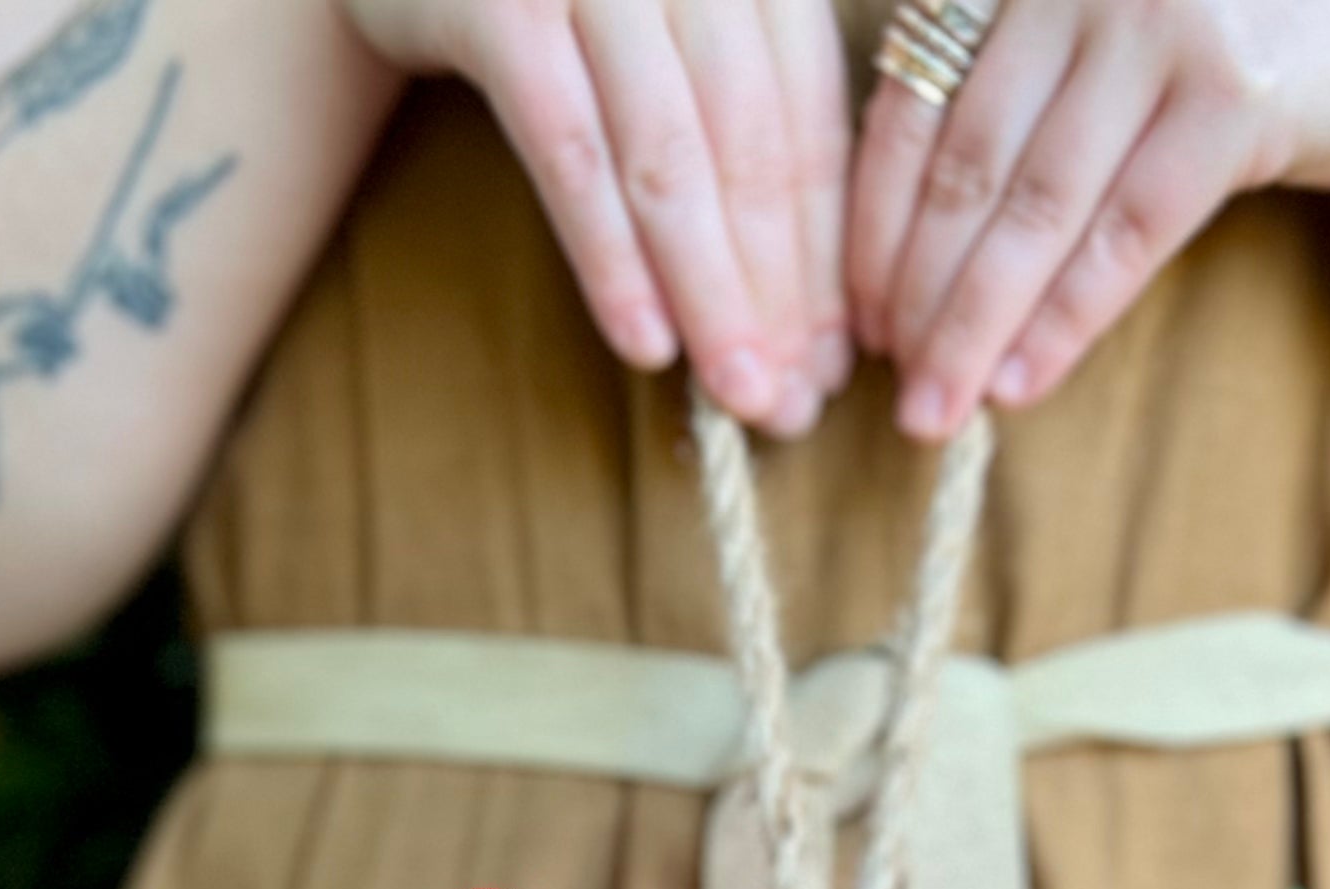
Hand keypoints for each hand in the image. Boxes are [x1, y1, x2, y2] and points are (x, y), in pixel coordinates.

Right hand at [339, 0, 850, 431]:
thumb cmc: (568, 3)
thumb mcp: (675, 30)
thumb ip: (744, 125)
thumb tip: (807, 319)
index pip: (806, 120)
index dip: (822, 254)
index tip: (829, 366)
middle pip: (748, 147)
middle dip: (776, 291)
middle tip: (792, 408)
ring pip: (668, 159)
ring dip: (708, 291)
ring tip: (736, 394)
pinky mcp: (501, 7)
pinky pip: (570, 154)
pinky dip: (611, 258)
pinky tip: (645, 344)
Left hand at [846, 0, 1329, 439]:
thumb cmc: (1210, 54)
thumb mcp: (1089, 46)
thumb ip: (1004, 103)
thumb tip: (896, 261)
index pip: (913, 105)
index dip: (876, 227)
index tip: (857, 320)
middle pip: (968, 164)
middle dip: (917, 293)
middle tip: (889, 390)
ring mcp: (1160, 22)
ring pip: (1036, 208)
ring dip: (976, 325)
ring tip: (937, 410)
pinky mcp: (1231, 95)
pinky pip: (1124, 233)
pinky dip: (1065, 318)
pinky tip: (1021, 385)